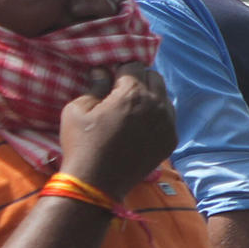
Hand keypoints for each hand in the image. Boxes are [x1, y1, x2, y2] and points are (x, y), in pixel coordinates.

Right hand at [57, 67, 176, 196]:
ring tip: (131, 109)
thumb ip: (94, 85)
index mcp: (133, 93)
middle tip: (121, 92)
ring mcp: (167, 124)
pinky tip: (140, 126)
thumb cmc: (82, 143)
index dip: (121, 69)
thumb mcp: (77, 109)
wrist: (97, 183)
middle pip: (154, 77)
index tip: (111, 79)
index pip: (134, 65)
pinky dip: (157, 116)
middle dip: (139, 79)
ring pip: (164, 97)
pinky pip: (168, 118)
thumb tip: (102, 71)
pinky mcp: (171, 140)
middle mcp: (156, 105)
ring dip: (151, 97)